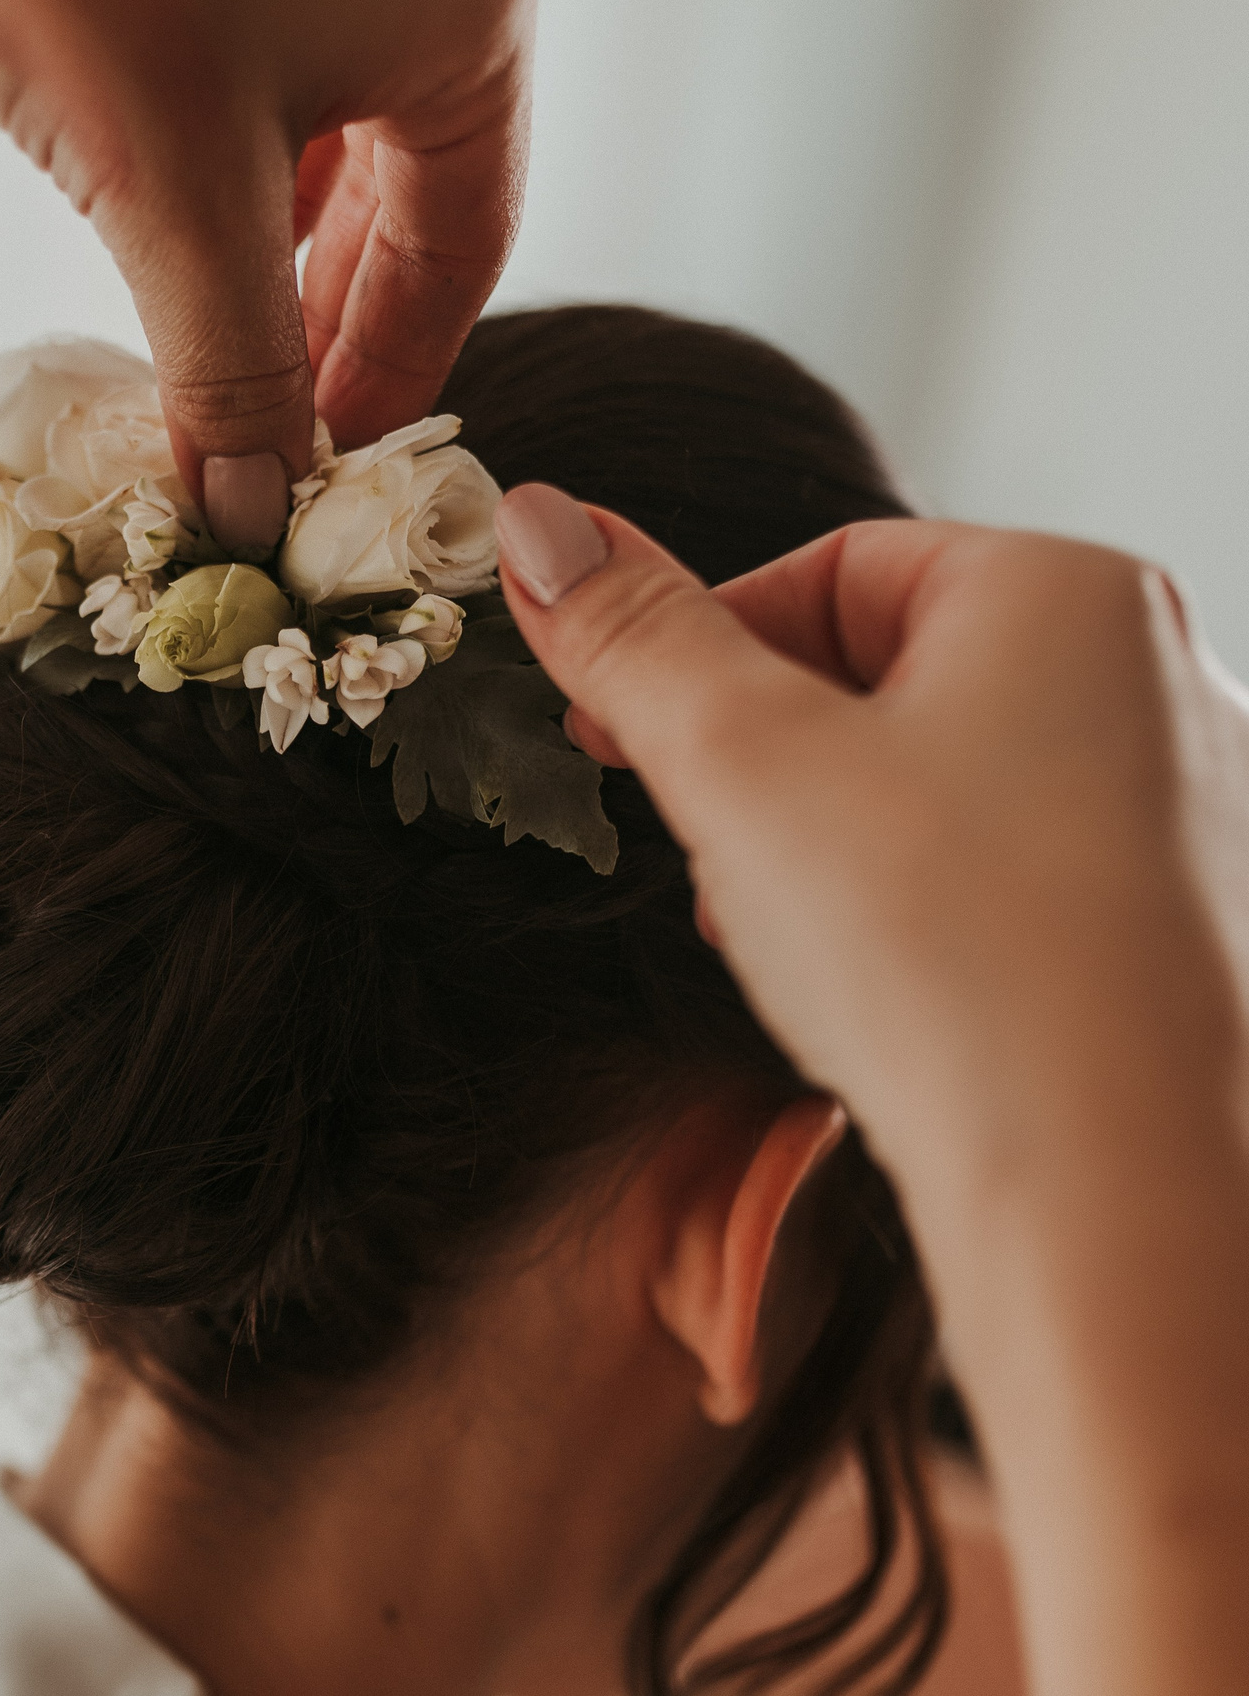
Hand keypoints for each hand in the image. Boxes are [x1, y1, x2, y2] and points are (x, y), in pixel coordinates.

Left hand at [0, 0, 530, 549]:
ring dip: (270, 255)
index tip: (329, 471)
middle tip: (270, 441)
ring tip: (215, 366)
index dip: (398, 370)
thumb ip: (226, 356)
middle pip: (409, 186)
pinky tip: (164, 230)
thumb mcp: (173, 183)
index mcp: (462, 23)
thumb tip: (248, 503)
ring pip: (327, 130)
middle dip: (331, 322)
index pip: (467, 239)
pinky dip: (219, 168)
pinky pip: (257, 70)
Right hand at [495, 484, 1248, 1695]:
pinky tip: (876, 996)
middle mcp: (1161, 678)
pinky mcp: (1180, 923)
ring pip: (941, 776)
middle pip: (884, 670)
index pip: (826, 565)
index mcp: (1072, 593)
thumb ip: (632, 635)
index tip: (611, 741)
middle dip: (762, 761)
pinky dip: (914, 911)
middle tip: (701, 854)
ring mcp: (1188, 806)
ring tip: (782, 939)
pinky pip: (1010, 868)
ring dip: (824, 842)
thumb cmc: (948, 965)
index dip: (693, 653)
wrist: (1113, 1203)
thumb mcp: (740, 769)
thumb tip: (536, 517)